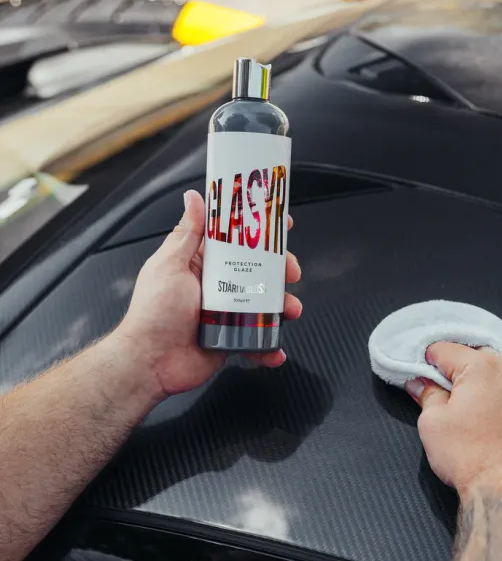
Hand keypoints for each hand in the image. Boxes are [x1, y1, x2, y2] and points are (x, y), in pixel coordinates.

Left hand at [114, 189, 302, 398]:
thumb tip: (193, 198)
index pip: (235, 239)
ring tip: (290, 310)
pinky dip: (269, 346)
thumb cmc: (154, 312)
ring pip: (264, 304)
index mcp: (202, 264)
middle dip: (280, 270)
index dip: (259, 231)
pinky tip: (275, 350)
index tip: (281, 224)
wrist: (151, 362)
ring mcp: (227, 312)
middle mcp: (217, 285)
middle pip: (258, 271)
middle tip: (291, 272)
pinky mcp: (231, 338)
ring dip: (282, 306)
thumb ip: (187, 233)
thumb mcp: (170, 265)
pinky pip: (256, 340)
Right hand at [406, 343, 501, 494]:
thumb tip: (420, 383)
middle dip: (461, 371)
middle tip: (450, 396)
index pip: (446, 350)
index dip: (430, 362)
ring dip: (492, 379)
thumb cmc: (471, 459)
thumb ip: (427, 396)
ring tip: (481, 405)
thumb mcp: (433, 425)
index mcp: (478, 367)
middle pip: (478, 357)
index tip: (425, 375)